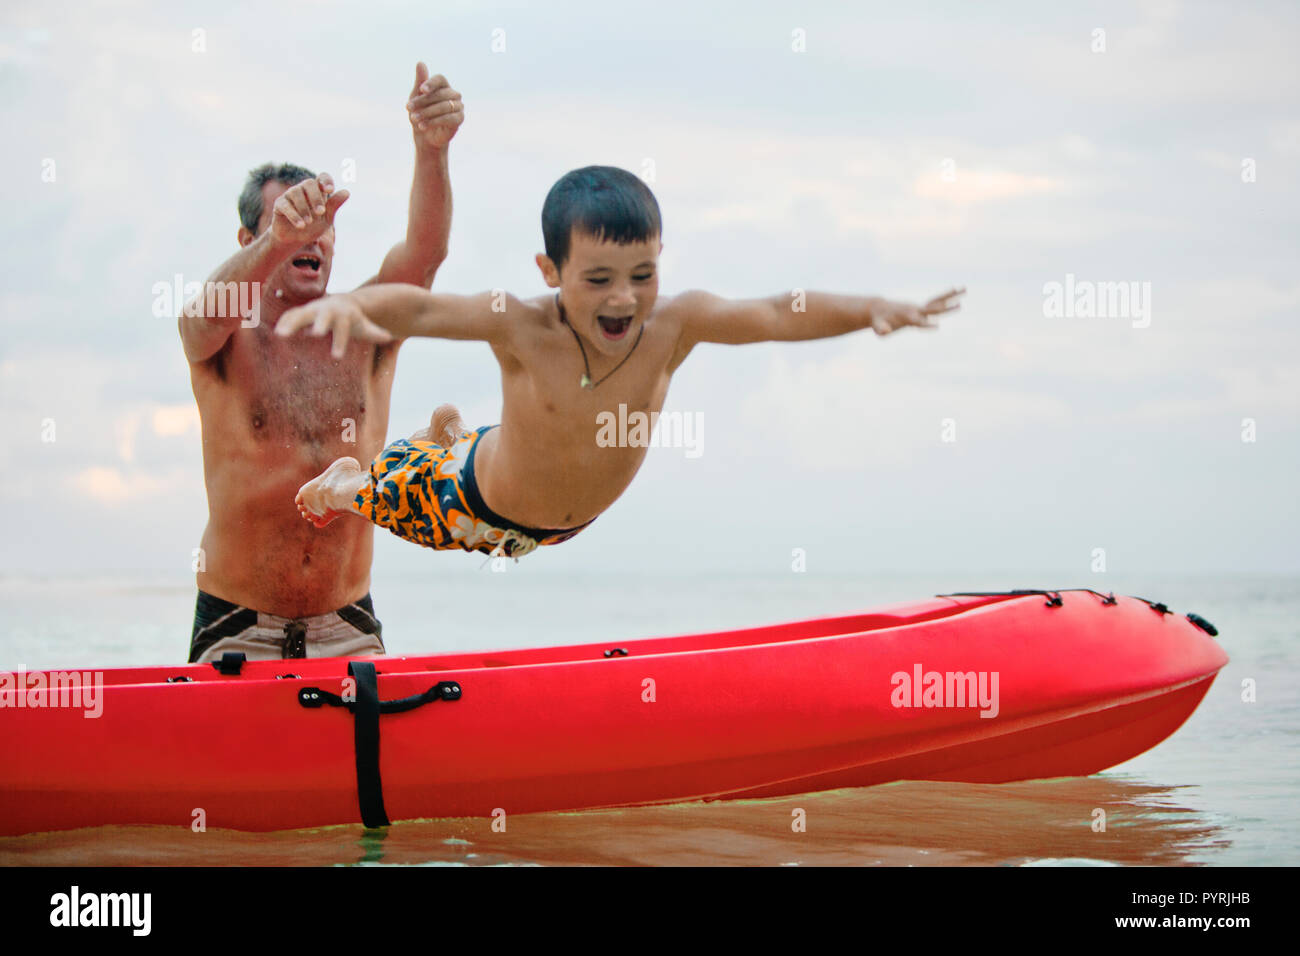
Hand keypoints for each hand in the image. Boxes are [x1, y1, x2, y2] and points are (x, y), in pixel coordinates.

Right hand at [270, 173, 349, 246]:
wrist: (295, 240)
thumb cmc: (313, 227)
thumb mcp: (326, 219)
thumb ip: (334, 206)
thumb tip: (346, 192)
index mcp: (317, 191)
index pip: (322, 177)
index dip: (326, 181)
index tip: (330, 190)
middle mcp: (303, 190)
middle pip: (309, 183)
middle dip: (315, 198)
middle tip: (320, 212)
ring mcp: (290, 195)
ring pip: (296, 192)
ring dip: (304, 208)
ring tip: (309, 222)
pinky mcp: (279, 204)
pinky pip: (285, 205)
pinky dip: (294, 215)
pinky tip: (300, 225)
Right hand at [276, 294, 393, 358]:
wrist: (343, 303)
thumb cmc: (355, 320)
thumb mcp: (366, 326)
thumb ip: (375, 332)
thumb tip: (390, 336)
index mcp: (344, 317)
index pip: (342, 331)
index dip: (340, 342)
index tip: (337, 356)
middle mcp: (328, 312)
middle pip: (323, 318)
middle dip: (318, 325)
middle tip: (314, 335)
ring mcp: (314, 310)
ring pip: (302, 315)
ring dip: (291, 324)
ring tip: (280, 336)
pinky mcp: (303, 312)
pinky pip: (291, 316)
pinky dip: (283, 322)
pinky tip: (273, 333)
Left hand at [407, 64, 463, 150]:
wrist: (425, 136)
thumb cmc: (420, 114)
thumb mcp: (416, 97)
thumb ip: (420, 81)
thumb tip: (420, 62)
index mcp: (443, 86)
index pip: (440, 79)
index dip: (431, 83)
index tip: (421, 90)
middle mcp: (453, 94)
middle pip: (440, 94)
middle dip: (422, 101)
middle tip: (408, 108)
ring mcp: (458, 106)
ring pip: (444, 106)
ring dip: (427, 113)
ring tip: (414, 119)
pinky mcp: (460, 119)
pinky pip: (448, 118)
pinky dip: (434, 121)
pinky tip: (422, 126)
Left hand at [869, 287, 964, 334]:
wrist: (878, 308)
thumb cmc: (878, 320)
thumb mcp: (877, 327)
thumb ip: (881, 329)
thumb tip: (884, 332)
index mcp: (907, 317)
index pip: (918, 321)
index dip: (926, 324)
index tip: (938, 326)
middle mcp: (915, 310)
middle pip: (933, 309)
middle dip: (946, 308)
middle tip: (960, 305)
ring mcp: (918, 307)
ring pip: (937, 301)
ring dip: (951, 295)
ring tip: (965, 288)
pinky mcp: (920, 308)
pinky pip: (935, 303)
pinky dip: (946, 298)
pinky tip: (957, 294)